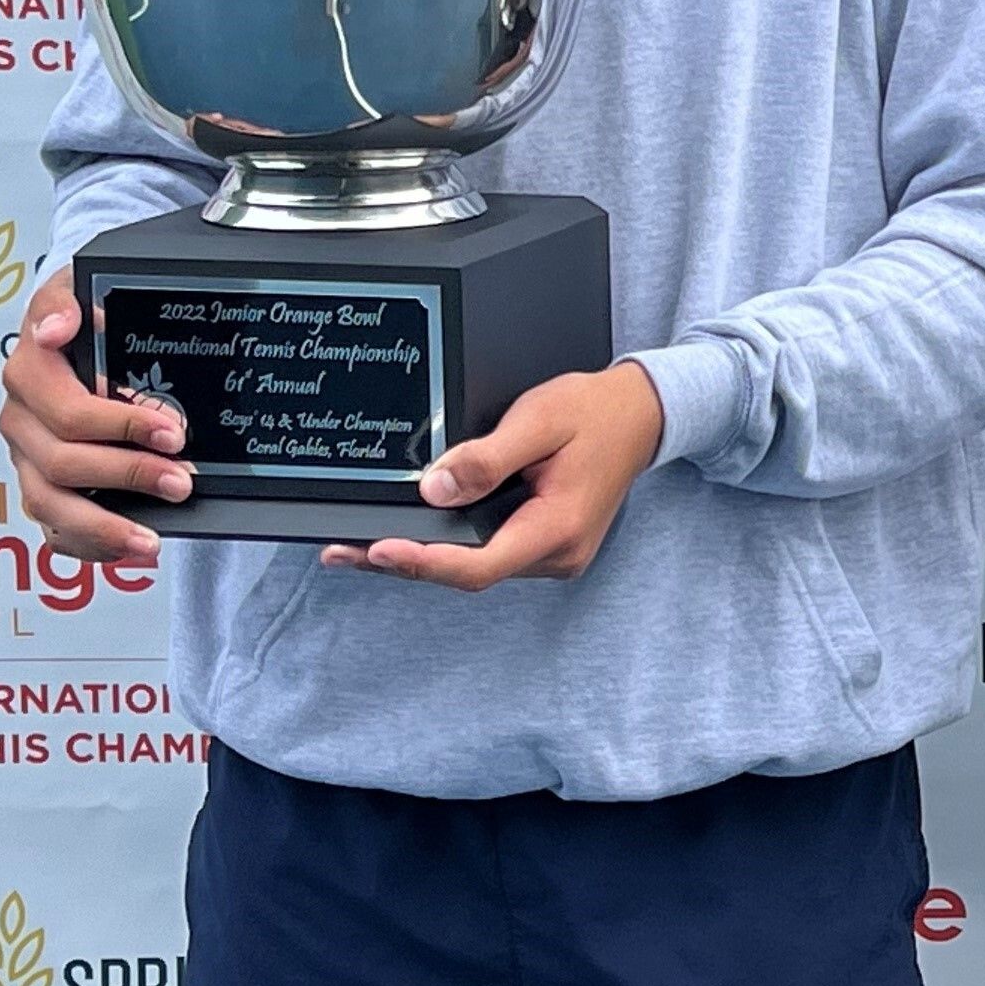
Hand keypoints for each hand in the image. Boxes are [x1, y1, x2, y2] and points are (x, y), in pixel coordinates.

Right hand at [0, 266, 186, 562]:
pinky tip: (125, 551)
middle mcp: (21, 420)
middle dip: (130, 474)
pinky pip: (52, 528)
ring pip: (49, 504)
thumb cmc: (80, 312)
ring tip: (152, 541)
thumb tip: (59, 327)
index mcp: (29, 374)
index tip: (172, 431)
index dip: (122, 427)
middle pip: (64, 463)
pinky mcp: (40, 485)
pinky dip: (87, 547)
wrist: (71, 327)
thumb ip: (62, 301)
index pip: (69, 412)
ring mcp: (27, 458)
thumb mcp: (74, 286)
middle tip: (182, 480)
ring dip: (104, 525)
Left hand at [326, 361, 664, 591]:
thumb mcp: (539, 420)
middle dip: (405, 563)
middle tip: (344, 551)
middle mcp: (556, 554)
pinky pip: (488, 552)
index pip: (479, 565)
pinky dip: (448, 547)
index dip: (423, 563)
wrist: (641, 415)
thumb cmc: (594, 413)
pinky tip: (415, 535)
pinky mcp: (543, 543)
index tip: (377, 550)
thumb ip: (487, 460)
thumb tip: (435, 490)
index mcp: (557, 528)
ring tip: (362, 546)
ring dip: (423, 557)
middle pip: (468, 572)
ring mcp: (552, 553)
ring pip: (475, 566)